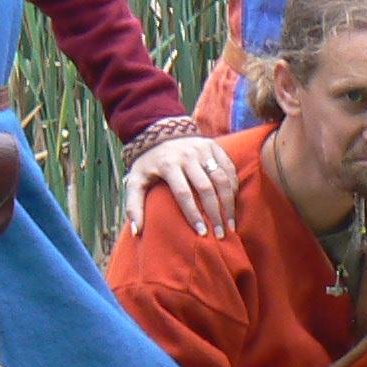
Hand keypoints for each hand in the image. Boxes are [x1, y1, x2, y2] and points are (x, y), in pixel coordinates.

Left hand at [125, 133, 239, 237]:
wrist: (159, 132)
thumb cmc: (148, 163)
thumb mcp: (134, 181)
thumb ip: (133, 206)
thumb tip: (136, 232)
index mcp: (168, 165)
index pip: (183, 193)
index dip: (193, 215)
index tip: (202, 233)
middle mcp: (187, 156)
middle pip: (206, 188)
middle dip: (215, 214)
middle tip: (220, 235)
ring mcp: (203, 149)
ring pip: (221, 179)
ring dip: (229, 203)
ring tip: (230, 224)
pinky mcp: (214, 146)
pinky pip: (229, 168)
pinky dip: (233, 187)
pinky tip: (233, 204)